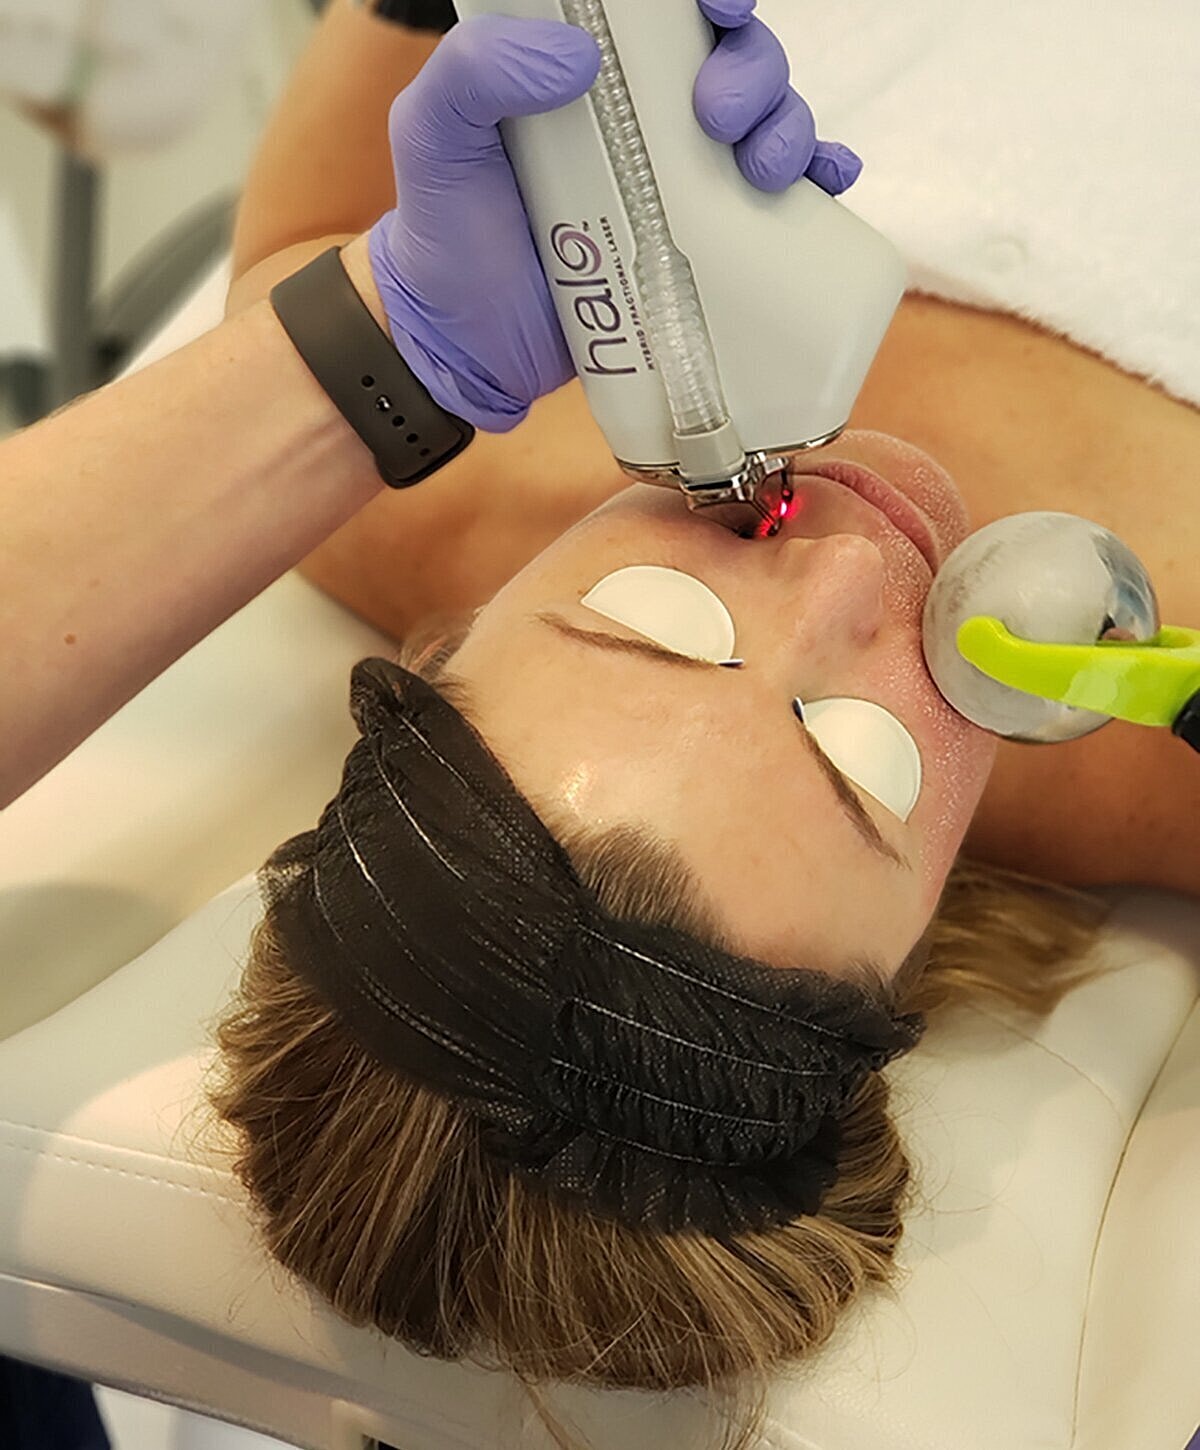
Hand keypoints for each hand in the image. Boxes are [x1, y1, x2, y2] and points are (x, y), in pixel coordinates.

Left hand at [369, 6, 861, 432]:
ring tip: (762, 169)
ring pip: (770, 127)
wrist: (462, 346)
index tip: (719, 3)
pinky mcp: (703, 253)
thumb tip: (580, 56)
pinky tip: (826, 185)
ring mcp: (683, 187)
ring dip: (789, 129)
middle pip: (739, 63)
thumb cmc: (445, 230)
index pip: (671, 13)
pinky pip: (781, 210)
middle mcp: (648, 119)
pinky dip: (819, 186)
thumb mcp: (434, 136)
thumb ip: (478, 74)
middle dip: (754, 72)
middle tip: (716, 117)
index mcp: (595, 70)